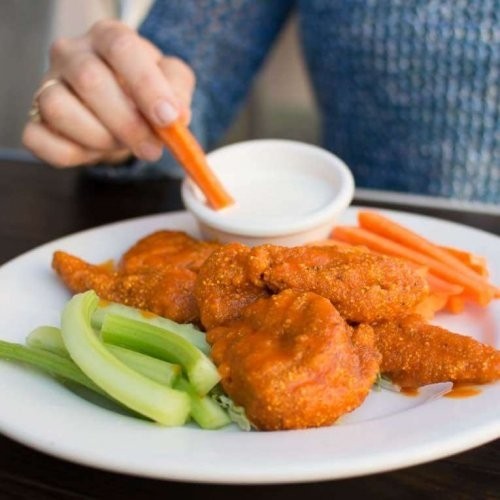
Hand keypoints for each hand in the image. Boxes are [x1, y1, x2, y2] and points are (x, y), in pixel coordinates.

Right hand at [22, 19, 195, 167]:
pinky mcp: (35, 119)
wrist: (120, 113)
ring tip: (121, 144)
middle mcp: (71, 54)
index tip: (168, 118)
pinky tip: (94, 152)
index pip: (121, 48)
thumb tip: (177, 115)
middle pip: (90, 80)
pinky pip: (41, 140)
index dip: (146, 85)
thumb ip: (178, 91)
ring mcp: (48, 85)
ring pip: (59, 109)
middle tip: (151, 149)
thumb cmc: (145, 94)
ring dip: (99, 139)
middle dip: (128, 124)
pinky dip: (72, 154)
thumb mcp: (172, 85)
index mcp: (108, 37)